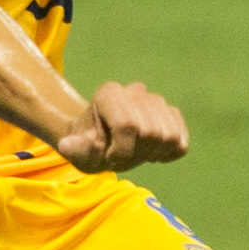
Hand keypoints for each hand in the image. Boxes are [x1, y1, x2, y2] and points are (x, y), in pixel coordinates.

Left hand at [57, 81, 188, 173]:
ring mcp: (156, 101)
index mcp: (109, 94)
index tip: (108, 158)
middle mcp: (135, 91)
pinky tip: (150, 153)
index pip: (127, 125)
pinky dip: (168, 154)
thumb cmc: (87, 144)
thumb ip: (73, 149)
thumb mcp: (75, 150)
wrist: (101, 140)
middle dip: (136, 154)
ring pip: (169, 136)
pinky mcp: (172, 115)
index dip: (120, 151)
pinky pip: (181, 142)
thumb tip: (67, 145)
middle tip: (120, 156)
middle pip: (151, 132)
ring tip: (134, 153)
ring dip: (152, 154)